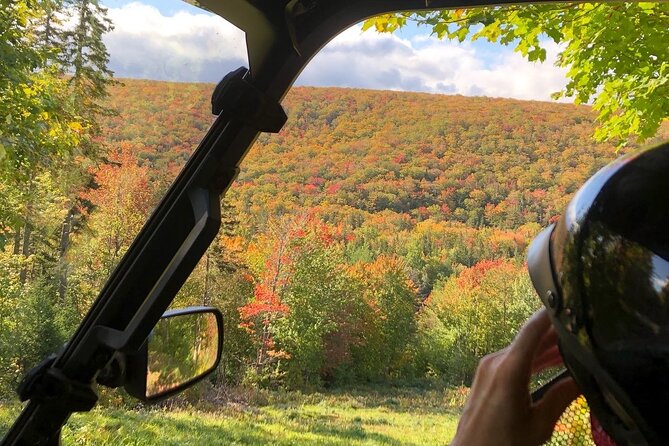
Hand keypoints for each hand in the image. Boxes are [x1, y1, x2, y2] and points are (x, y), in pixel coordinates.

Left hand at [450, 309, 579, 445]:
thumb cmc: (503, 444)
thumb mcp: (539, 424)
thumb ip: (561, 397)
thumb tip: (584, 379)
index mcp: (509, 369)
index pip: (532, 330)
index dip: (551, 313)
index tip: (569, 300)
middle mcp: (496, 362)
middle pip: (530, 338)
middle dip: (556, 333)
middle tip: (583, 327)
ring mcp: (488, 367)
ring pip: (522, 349)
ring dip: (546, 347)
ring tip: (574, 344)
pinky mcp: (486, 375)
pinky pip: (513, 359)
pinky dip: (533, 358)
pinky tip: (551, 361)